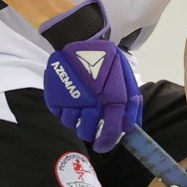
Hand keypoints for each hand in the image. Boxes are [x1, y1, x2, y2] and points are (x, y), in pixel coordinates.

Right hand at [40, 0, 141, 153]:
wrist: (84, 40)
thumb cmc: (109, 63)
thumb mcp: (126, 81)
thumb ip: (131, 106)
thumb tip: (129, 129)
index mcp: (112, 98)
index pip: (110, 130)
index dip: (107, 143)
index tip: (102, 146)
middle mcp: (91, 101)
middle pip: (87, 131)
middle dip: (90, 131)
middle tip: (90, 124)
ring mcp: (71, 98)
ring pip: (71, 123)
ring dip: (76, 120)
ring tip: (80, 108)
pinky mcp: (55, 93)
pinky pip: (58, 112)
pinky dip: (64, 109)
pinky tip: (70, 99)